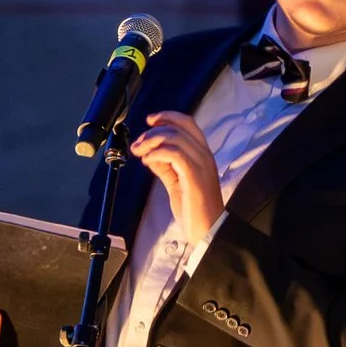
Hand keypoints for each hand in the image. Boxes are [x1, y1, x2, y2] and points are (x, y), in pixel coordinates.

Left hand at [130, 112, 224, 237]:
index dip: (168, 117)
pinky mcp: (194, 175)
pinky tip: (148, 161)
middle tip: (137, 145)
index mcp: (202, 155)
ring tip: (139, 152)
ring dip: (151, 141)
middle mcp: (204, 155)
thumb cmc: (195, 210)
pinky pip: (174, 154)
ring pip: (175, 138)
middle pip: (179, 128)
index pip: (188, 124)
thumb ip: (166, 168)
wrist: (208, 229)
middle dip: (153, 131)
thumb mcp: (176, 184)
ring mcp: (201, 164)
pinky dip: (157, 153)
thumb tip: (150, 156)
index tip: (150, 121)